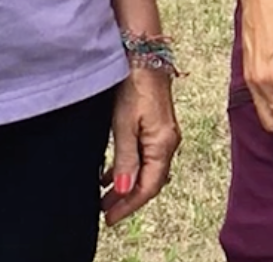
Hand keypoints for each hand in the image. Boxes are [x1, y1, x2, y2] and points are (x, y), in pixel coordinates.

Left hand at [100, 62, 179, 223]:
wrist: (144, 54)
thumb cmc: (135, 85)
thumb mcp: (124, 125)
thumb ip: (126, 159)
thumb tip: (125, 190)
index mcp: (163, 145)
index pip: (148, 187)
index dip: (129, 205)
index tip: (110, 218)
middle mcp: (168, 142)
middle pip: (150, 181)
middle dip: (128, 199)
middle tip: (105, 213)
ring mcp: (163, 134)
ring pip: (146, 170)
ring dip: (127, 185)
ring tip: (104, 197)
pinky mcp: (155, 125)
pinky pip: (144, 156)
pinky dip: (128, 169)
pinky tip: (111, 173)